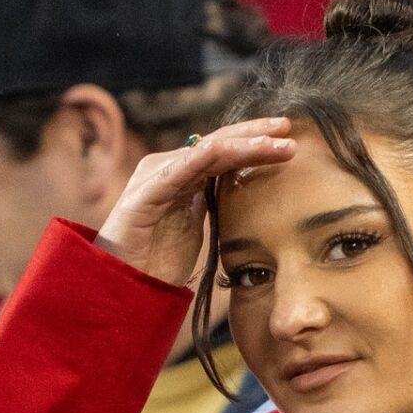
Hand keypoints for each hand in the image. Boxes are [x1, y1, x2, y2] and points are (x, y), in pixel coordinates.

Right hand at [95, 118, 293, 286]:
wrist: (124, 285)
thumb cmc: (158, 262)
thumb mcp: (196, 226)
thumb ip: (212, 202)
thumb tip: (243, 189)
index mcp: (182, 175)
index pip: (224, 150)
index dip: (255, 143)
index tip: (287, 141)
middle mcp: (169, 167)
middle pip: (219, 142)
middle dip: (255, 134)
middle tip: (288, 128)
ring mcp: (157, 176)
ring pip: (207, 150)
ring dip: (245, 145)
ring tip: (277, 143)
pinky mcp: (146, 191)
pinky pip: (182, 167)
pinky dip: (208, 156)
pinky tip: (234, 150)